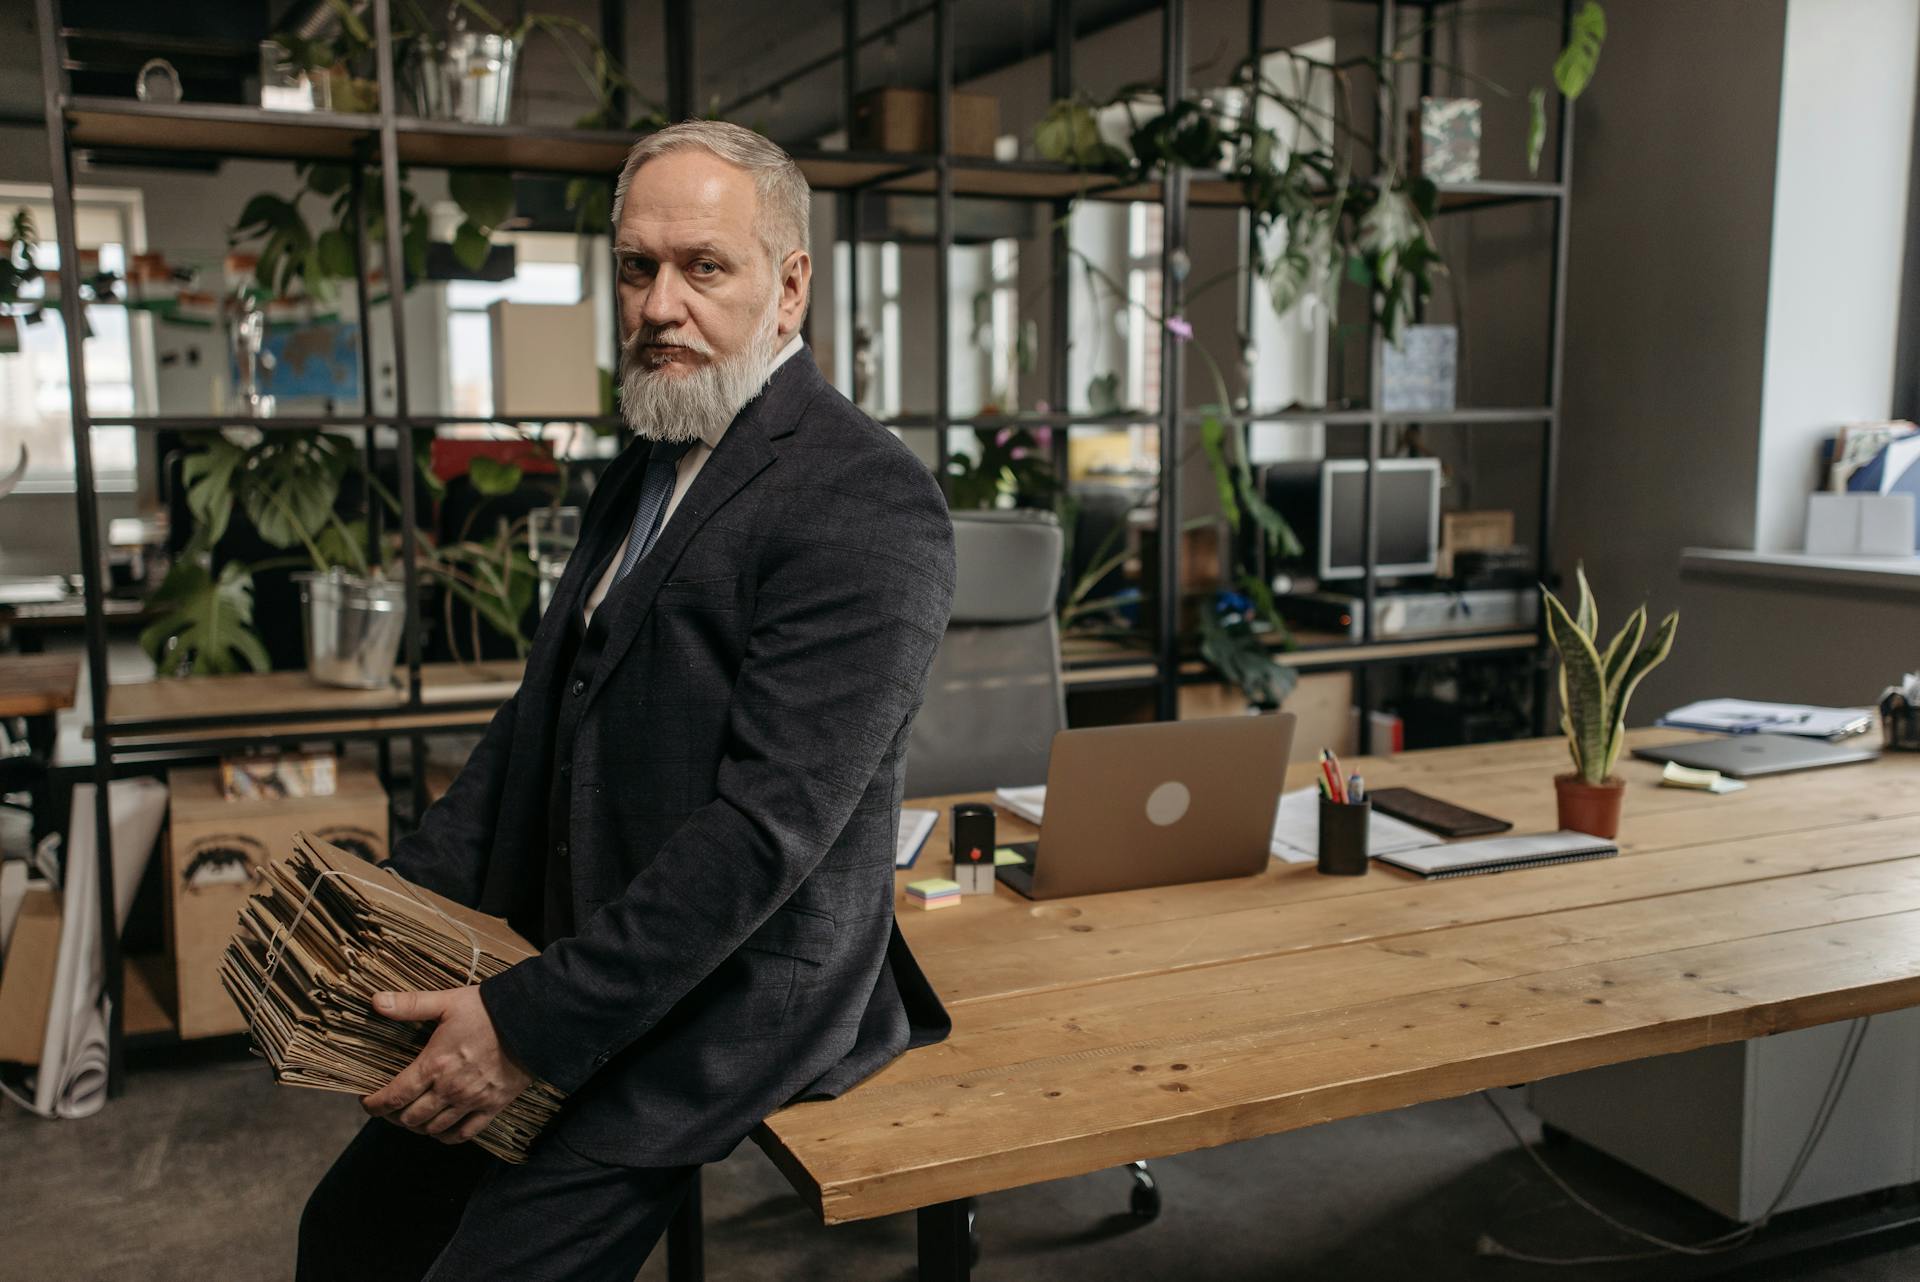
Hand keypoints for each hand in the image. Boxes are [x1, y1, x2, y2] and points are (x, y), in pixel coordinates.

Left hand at [361, 986, 532, 1144]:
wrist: (533, 1020)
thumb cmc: (489, 1009)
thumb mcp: (448, 1001)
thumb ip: (411, 1004)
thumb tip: (376, 1001)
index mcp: (434, 1064)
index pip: (394, 1095)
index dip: (374, 1104)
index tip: (367, 1102)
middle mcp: (450, 1089)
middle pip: (410, 1118)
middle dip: (394, 1115)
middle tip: (390, 1107)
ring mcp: (472, 1101)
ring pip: (433, 1129)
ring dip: (418, 1126)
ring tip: (413, 1116)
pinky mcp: (492, 1107)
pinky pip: (464, 1134)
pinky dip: (447, 1136)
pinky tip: (441, 1129)